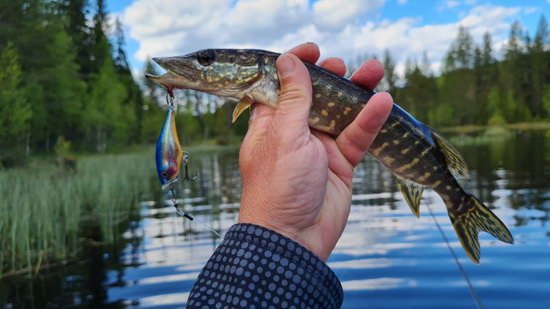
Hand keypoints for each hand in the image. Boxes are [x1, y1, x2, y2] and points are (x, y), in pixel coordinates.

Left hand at [238, 42, 392, 259]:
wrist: (294, 239)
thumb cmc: (278, 186)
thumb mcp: (285, 135)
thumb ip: (294, 98)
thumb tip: (287, 61)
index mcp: (270, 123)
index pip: (282, 85)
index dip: (295, 65)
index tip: (313, 51)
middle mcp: (294, 132)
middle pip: (315, 97)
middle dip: (330, 77)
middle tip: (343, 66)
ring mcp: (319, 148)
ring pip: (341, 114)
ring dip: (357, 93)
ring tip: (374, 70)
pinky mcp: (340, 164)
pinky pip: (357, 137)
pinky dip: (369, 121)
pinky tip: (383, 103)